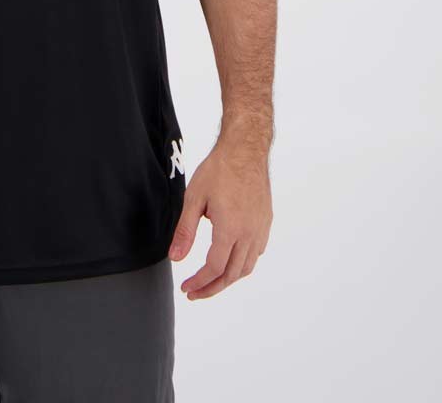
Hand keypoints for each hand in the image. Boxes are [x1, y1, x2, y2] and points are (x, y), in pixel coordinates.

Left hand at [168, 136, 271, 299]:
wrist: (245, 149)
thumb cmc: (218, 170)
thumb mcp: (194, 198)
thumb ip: (185, 231)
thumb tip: (176, 259)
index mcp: (230, 229)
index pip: (215, 268)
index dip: (199, 282)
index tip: (186, 288)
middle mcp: (249, 234)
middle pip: (232, 274)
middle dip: (212, 288)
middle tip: (194, 293)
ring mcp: (260, 229)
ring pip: (246, 267)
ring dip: (227, 279)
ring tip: (210, 282)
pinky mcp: (265, 223)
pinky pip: (256, 253)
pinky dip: (242, 264)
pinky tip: (230, 260)